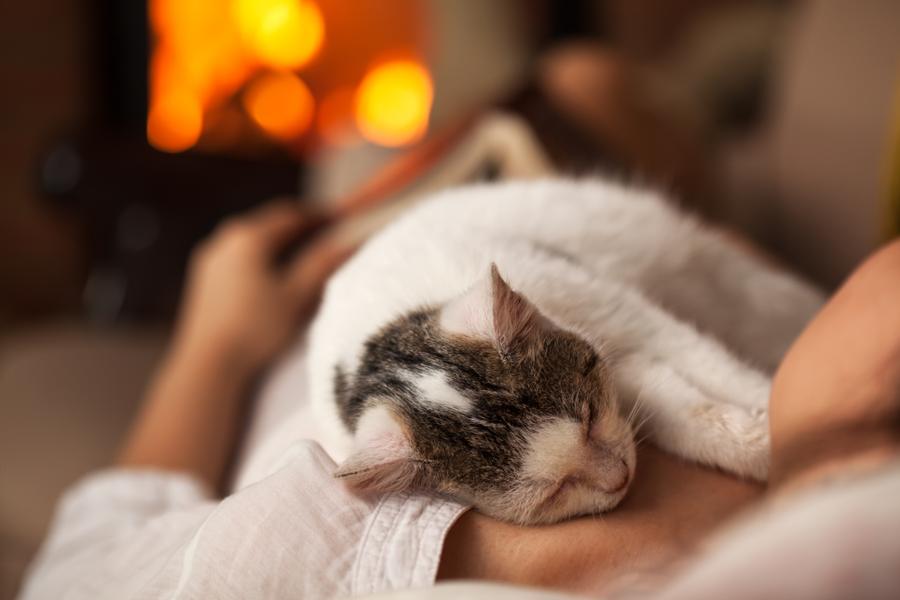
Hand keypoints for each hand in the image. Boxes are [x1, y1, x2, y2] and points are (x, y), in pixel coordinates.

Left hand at [172, 201, 348, 377]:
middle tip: (323, 233)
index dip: (318, 215)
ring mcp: (209, 263)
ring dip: (277, 245)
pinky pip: (237, 262)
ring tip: (300, 256)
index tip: (338, 217)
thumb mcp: (298, 296)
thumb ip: (324, 264)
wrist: (208, 366)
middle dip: (297, 229)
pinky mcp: (203, 284)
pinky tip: (271, 280)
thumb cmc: (257, 329)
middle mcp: (224, 242)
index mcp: (249, 237)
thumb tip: (351, 241)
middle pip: (268, 226)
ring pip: (251, 245)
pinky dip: (260, 262)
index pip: (290, 215)